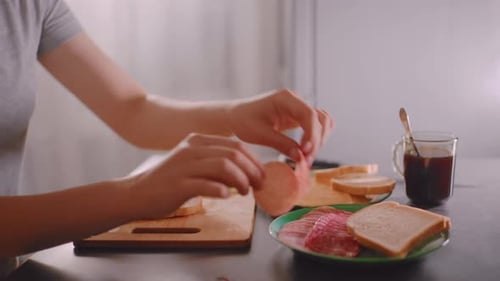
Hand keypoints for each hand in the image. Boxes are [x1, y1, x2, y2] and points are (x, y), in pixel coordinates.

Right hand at [127, 133, 264, 218]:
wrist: (137, 193)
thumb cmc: (170, 181)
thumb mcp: (194, 164)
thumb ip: (216, 164)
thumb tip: (247, 172)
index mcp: (197, 141)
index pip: (235, 145)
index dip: (253, 160)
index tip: (261, 175)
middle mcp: (191, 149)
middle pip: (233, 154)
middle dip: (252, 170)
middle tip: (259, 185)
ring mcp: (184, 165)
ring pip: (223, 166)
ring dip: (241, 180)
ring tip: (245, 192)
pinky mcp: (178, 184)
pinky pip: (206, 184)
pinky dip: (221, 190)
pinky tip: (227, 195)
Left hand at [227, 89, 333, 164]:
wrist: (236, 116)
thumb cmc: (244, 121)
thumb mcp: (260, 134)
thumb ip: (281, 144)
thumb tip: (300, 156)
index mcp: (286, 99)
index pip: (309, 114)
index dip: (312, 134)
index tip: (306, 152)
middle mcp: (296, 101)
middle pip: (321, 118)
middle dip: (317, 140)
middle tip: (306, 159)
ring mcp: (299, 109)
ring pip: (323, 122)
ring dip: (319, 140)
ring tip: (306, 157)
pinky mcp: (298, 118)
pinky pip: (316, 126)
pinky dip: (315, 138)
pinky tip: (305, 151)